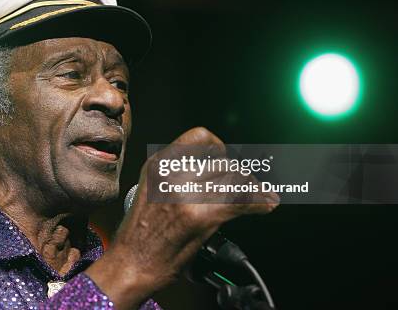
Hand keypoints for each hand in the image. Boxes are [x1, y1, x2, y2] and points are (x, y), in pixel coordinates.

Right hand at [86, 127, 278, 308]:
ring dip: (251, 189)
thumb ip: (177, 173)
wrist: (132, 262)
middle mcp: (173, 174)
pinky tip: (267, 205)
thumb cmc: (141, 233)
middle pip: (222, 162)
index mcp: (159, 164)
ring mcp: (186, 193)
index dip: (218, 145)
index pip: (199, 136)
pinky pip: (241, 201)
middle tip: (246, 187)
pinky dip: (260, 202)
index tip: (224, 156)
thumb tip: (213, 167)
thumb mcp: (151, 188)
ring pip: (234, 180)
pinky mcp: (201, 215)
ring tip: (258, 197)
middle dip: (238, 176)